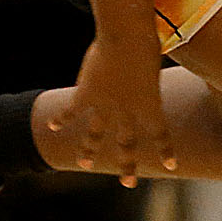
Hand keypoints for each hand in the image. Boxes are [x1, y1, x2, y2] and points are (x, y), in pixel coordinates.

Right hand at [46, 35, 174, 186]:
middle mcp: (127, 111)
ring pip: (95, 135)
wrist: (126, 38)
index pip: (160, 134)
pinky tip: (51, 127)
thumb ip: (150, 75)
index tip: (170, 165)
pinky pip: (70, 111)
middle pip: (127, 143)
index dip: (165, 150)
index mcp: (150, 105)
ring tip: (84, 163)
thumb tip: (151, 68)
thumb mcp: (155, 63)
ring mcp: (104, 105)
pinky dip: (60, 119)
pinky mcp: (84, 94)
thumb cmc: (148, 43)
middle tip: (128, 183)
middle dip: (127, 164)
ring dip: (89, 150)